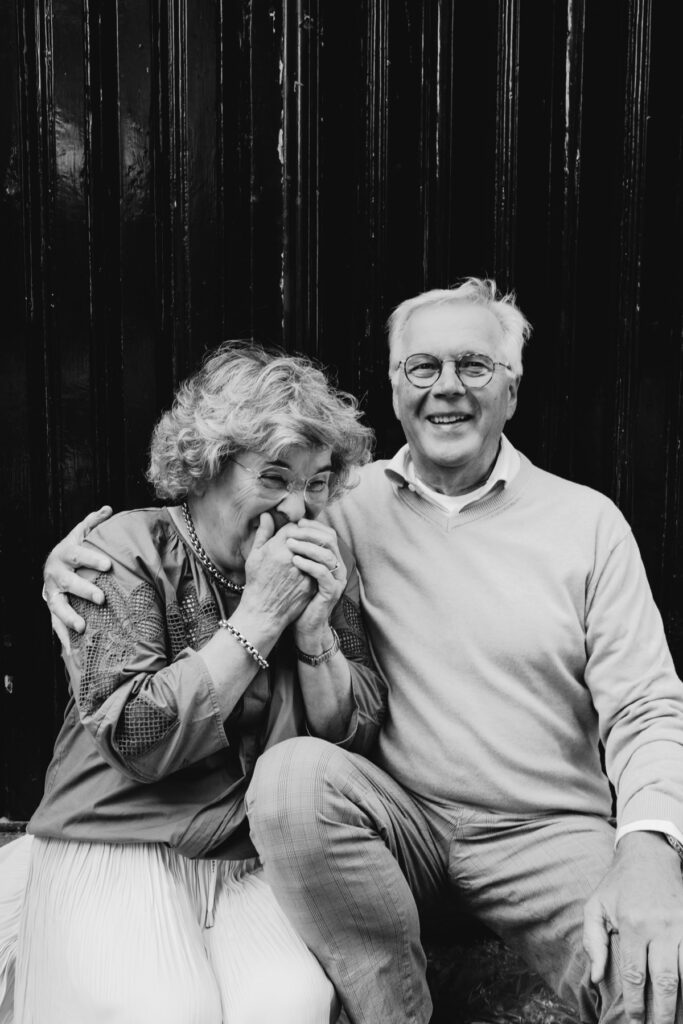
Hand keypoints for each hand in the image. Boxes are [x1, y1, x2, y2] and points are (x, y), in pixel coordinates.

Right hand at [42, 506, 112, 650]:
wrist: (53, 566)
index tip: (107, 565)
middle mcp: (56, 575)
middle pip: (69, 583)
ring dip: (69, 617)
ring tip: (82, 627)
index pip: (79, 555)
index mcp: (66, 554)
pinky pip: (56, 625)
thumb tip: (108, 509)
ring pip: (59, 606)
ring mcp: (53, 594)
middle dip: (84, 591)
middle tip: (101, 599)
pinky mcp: (53, 609)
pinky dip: (63, 638)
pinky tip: (72, 651)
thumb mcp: (82, 533)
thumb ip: (94, 522)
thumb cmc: (74, 550)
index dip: (92, 559)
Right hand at [239, 514, 315, 633]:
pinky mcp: (312, 584)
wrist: (263, 612)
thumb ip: (263, 534)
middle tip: (304, 541)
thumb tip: (267, 514)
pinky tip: (311, 568)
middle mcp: (293, 558)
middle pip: (309, 538)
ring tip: (308, 554)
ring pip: (316, 552)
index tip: (291, 533)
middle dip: (307, 537)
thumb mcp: (255, 556)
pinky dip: (316, 565)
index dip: (293, 528)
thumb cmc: (256, 582)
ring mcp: (304, 572)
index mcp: (278, 548)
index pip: (293, 527)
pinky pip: (319, 568)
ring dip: (314, 551)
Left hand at [286, 519, 345, 646]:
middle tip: (291, 532)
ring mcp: (336, 580)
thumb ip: (288, 546)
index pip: (328, 534)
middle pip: (330, 540)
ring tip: (289, 544)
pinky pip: (323, 573)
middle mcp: (337, 567)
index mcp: (331, 559)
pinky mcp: (331, 592)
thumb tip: (274, 522)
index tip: (295, 523)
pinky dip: (309, 564)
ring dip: (307, 546)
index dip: (312, 526)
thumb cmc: (297, 596)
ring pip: (327, 555)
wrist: (304, 626)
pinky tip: (294, 560)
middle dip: (309, 533)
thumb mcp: (292, 567)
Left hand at [583, 831, 682, 1023]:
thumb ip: (594, 942)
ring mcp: (681, 925)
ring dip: (682, 1000)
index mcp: (632, 924)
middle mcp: (660, 926)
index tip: (634, 1020)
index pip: (635, 975)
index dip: (636, 1003)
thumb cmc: (618, 884)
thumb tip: (597, 977)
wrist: (648, 854)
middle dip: (663, 1012)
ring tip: (676, 1018)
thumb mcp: (596, 906)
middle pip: (665, 981)